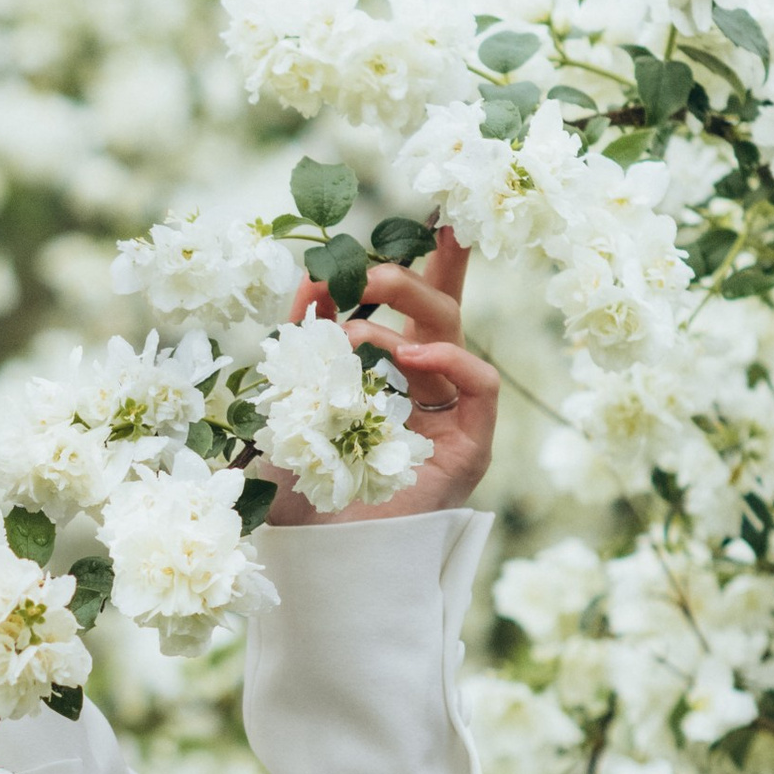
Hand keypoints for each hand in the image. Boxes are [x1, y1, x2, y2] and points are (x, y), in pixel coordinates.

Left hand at [264, 226, 498, 528]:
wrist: (313, 559)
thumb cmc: (298, 489)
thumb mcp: (290, 400)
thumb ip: (302, 341)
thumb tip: (307, 278)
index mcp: (392, 376)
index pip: (420, 307)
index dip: (433, 261)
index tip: (437, 214)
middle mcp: (428, 391)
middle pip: (437, 311)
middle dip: (401, 279)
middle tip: (359, 272)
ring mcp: (453, 418)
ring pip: (451, 338)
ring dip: (406, 321)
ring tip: (355, 336)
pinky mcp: (472, 449)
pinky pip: (483, 387)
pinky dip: (453, 360)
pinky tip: (412, 356)